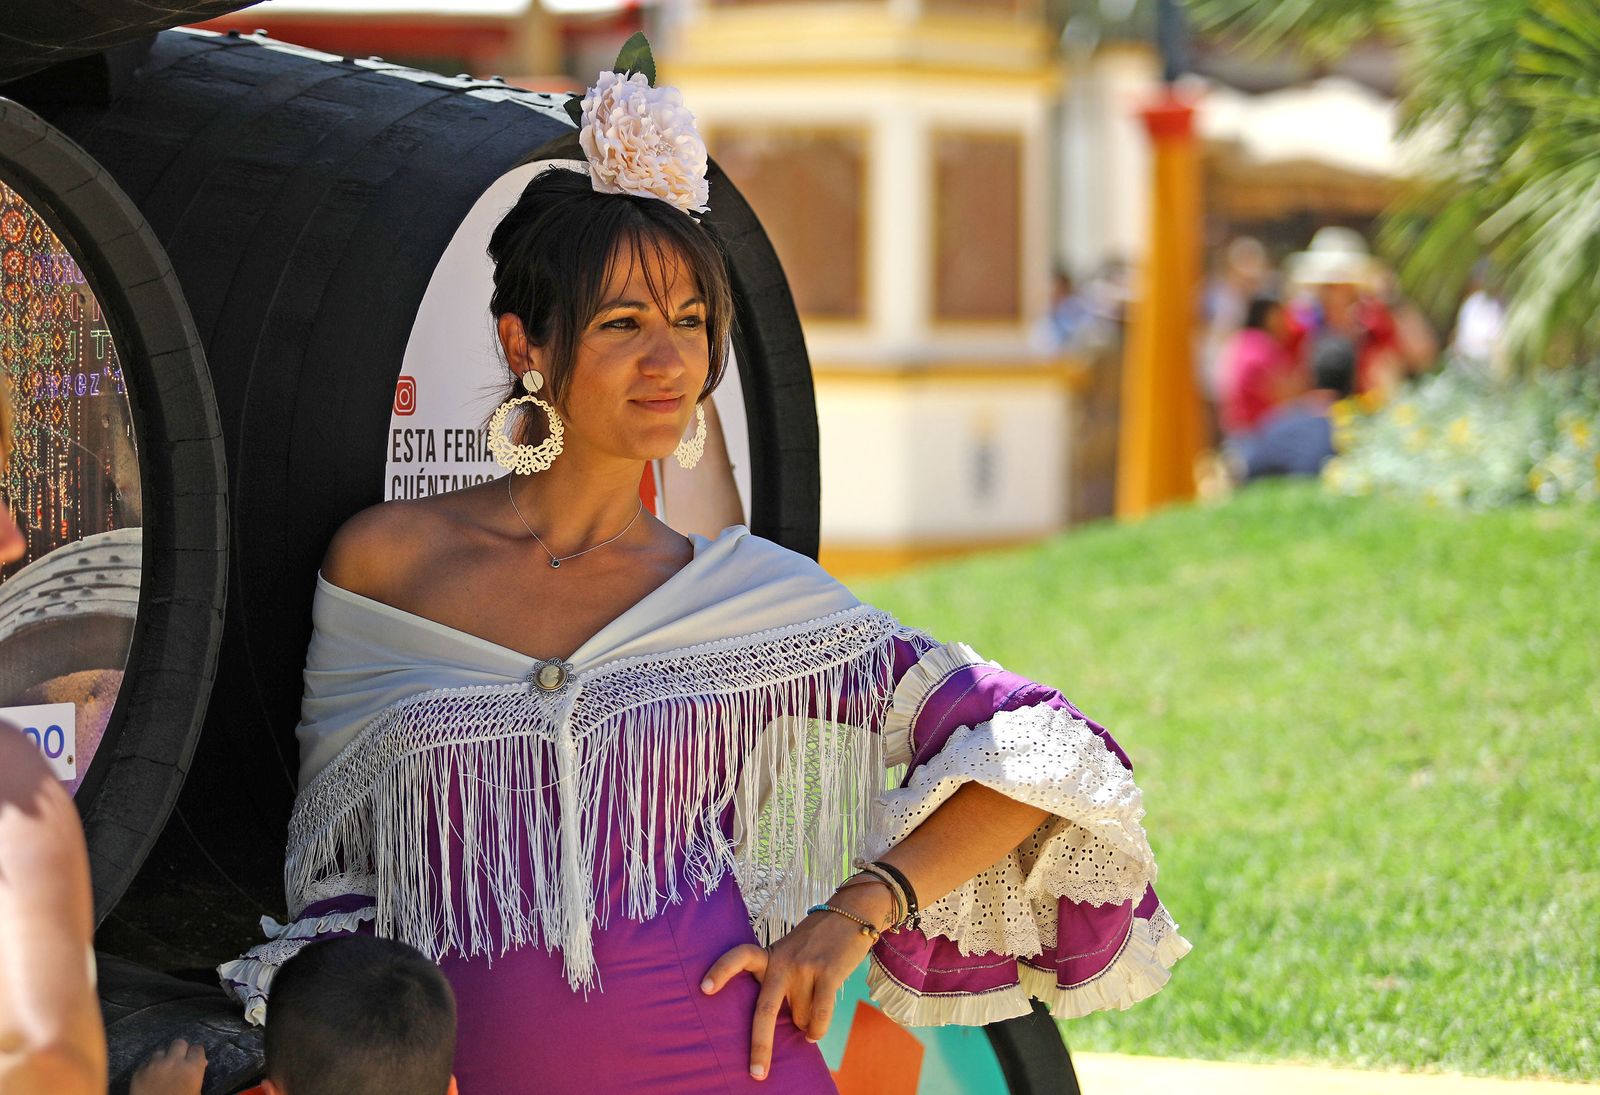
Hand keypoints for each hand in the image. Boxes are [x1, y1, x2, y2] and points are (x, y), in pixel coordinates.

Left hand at [130, 1038, 206, 1094]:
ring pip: (160, 1051)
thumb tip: (201, 1064)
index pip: (197, 1048)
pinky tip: (150, 1078)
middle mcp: (174, 1062)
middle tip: (178, 1061)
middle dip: (179, 1050)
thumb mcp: (196, 1092)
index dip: (195, 1054)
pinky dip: (148, 1069)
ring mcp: (154, 1066)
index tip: (193, 1060)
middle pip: (179, 1043)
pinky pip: (145, 1063)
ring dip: (162, 1059)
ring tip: (161, 1070)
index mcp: (192, 1068)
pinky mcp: (138, 1072)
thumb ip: (198, 1075)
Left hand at [701, 882, 893, 1080]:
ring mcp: (805, 967)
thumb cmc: (815, 943)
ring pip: (800, 1018)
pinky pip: (820, 1015)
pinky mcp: (828, 972)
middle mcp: (783, 961)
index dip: (721, 970)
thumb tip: (777, 1025)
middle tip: (756, 1073)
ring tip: (812, 1010)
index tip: (704, 988)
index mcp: (769, 955)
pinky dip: (817, 1030)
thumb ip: (777, 980)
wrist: (850, 914)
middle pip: (765, 1009)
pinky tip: (814, 1034)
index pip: (739, 956)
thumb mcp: (788, 953)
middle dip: (760, 1045)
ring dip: (806, 1025)